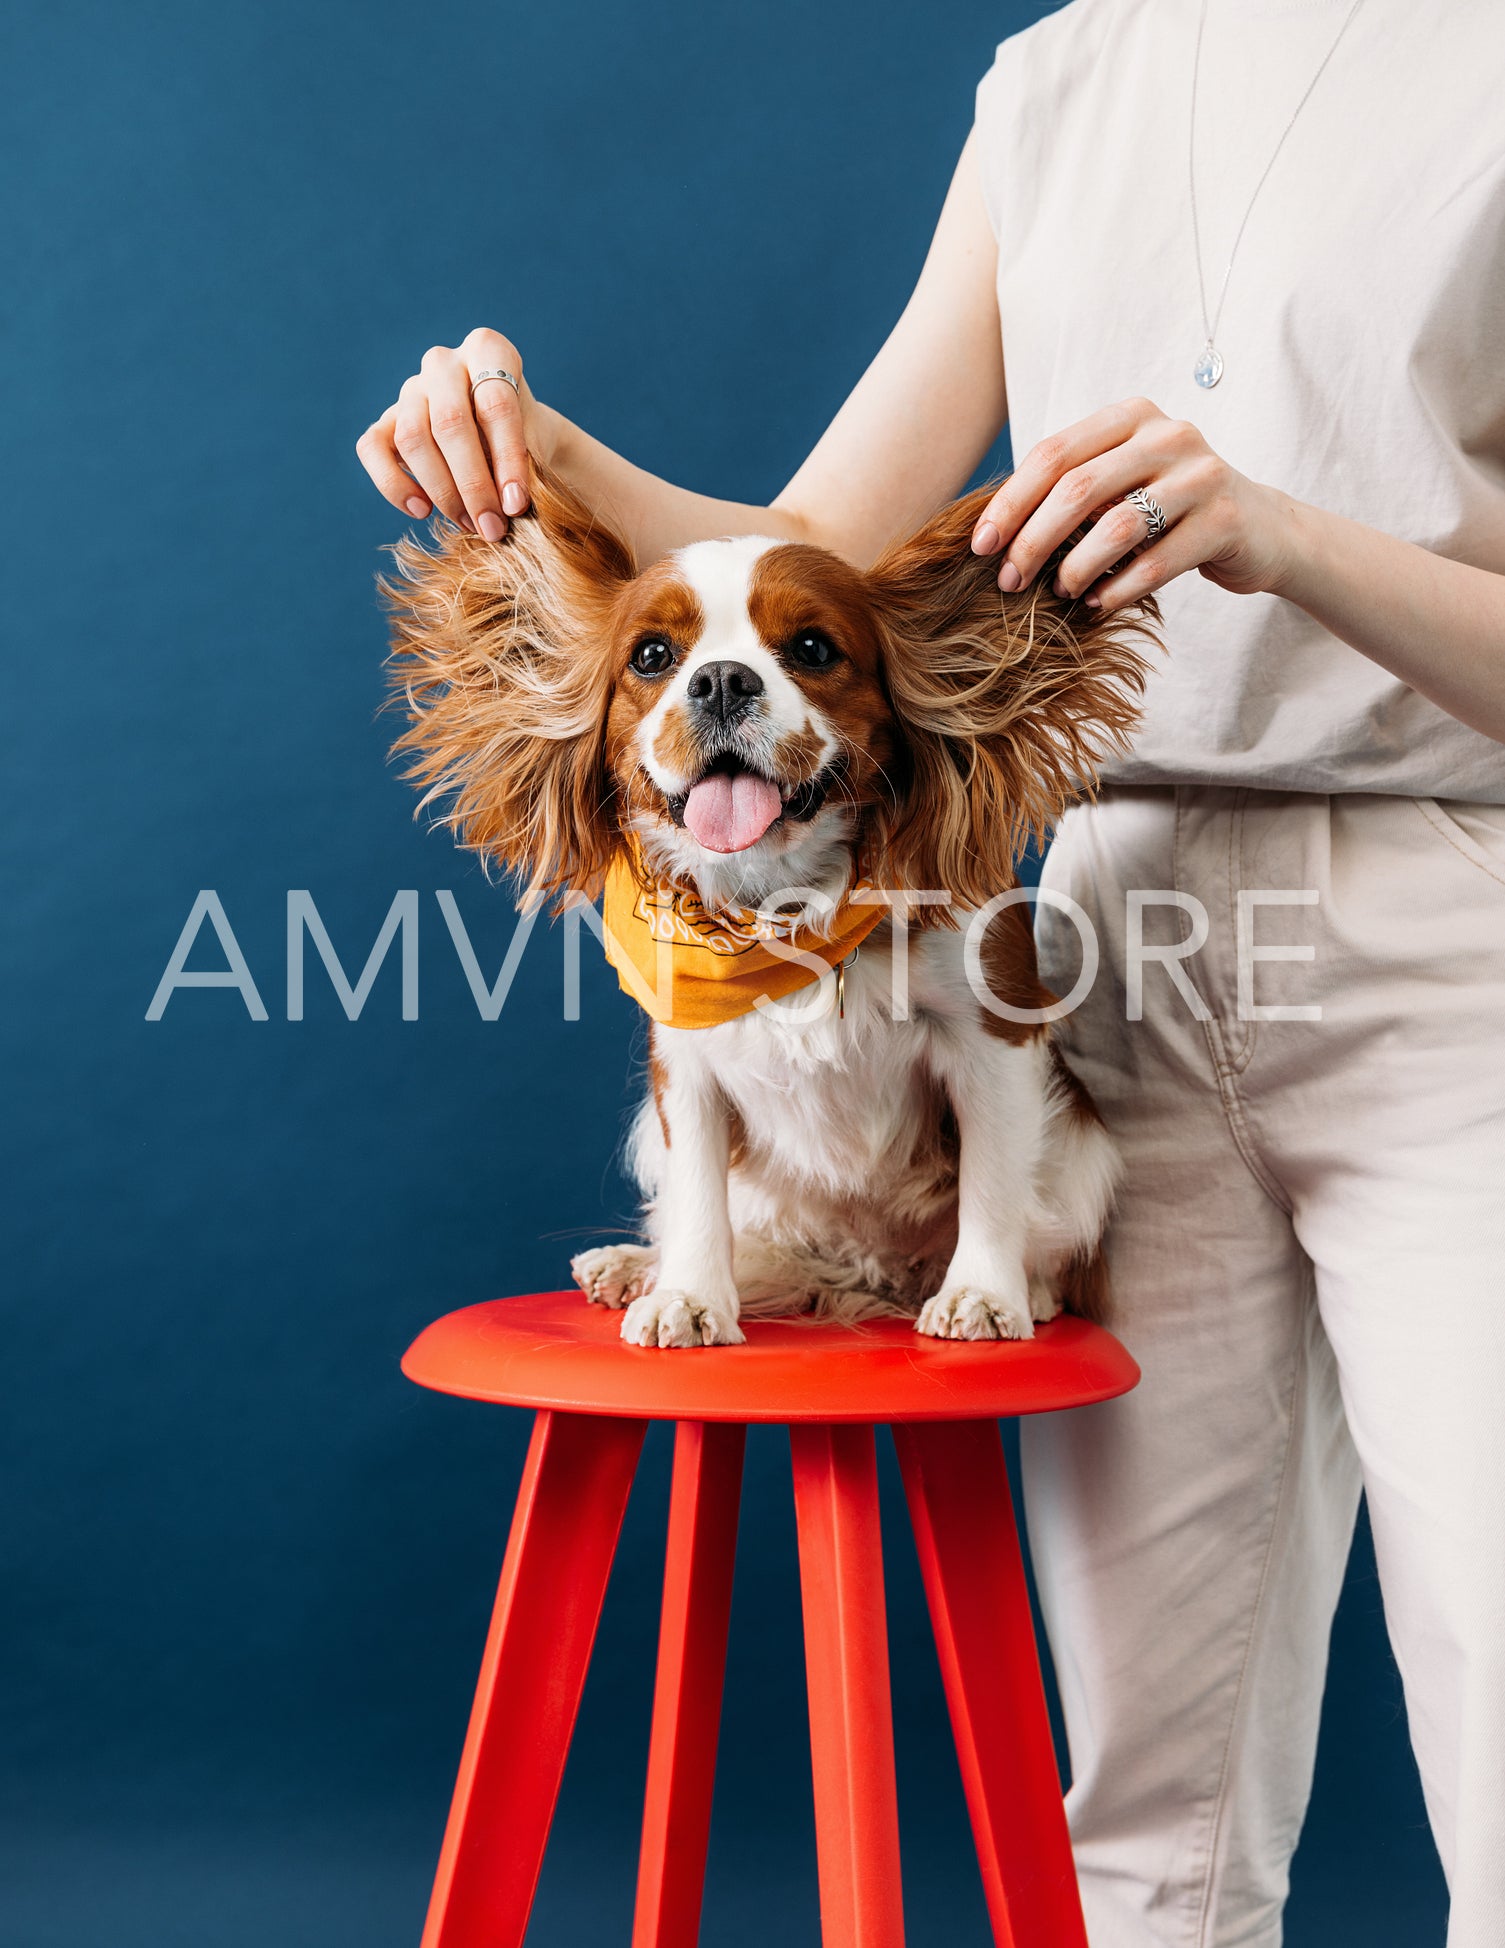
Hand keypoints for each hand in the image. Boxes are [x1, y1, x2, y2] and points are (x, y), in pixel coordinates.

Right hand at [356, 328, 549, 538]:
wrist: (505, 436)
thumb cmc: (525, 437)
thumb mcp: (537, 443)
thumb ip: (523, 467)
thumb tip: (506, 508)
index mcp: (488, 350)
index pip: (495, 405)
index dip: (507, 460)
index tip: (517, 506)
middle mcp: (443, 362)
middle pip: (450, 422)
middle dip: (472, 484)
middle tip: (491, 527)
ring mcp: (410, 388)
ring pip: (412, 438)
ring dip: (441, 490)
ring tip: (467, 523)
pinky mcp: (385, 419)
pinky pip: (372, 449)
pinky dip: (393, 485)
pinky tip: (421, 511)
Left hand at [969, 396, 1296, 612]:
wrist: (1261, 529)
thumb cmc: (1170, 511)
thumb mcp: (1122, 483)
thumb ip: (1073, 489)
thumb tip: (991, 531)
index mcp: (1131, 416)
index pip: (1053, 454)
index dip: (1010, 502)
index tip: (980, 546)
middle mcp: (1169, 434)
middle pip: (1077, 488)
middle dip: (1033, 541)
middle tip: (1010, 582)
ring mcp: (1202, 474)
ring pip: (1117, 525)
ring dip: (1076, 568)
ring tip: (1060, 593)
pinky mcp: (1226, 519)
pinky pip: (1158, 562)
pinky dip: (1119, 589)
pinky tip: (1098, 604)